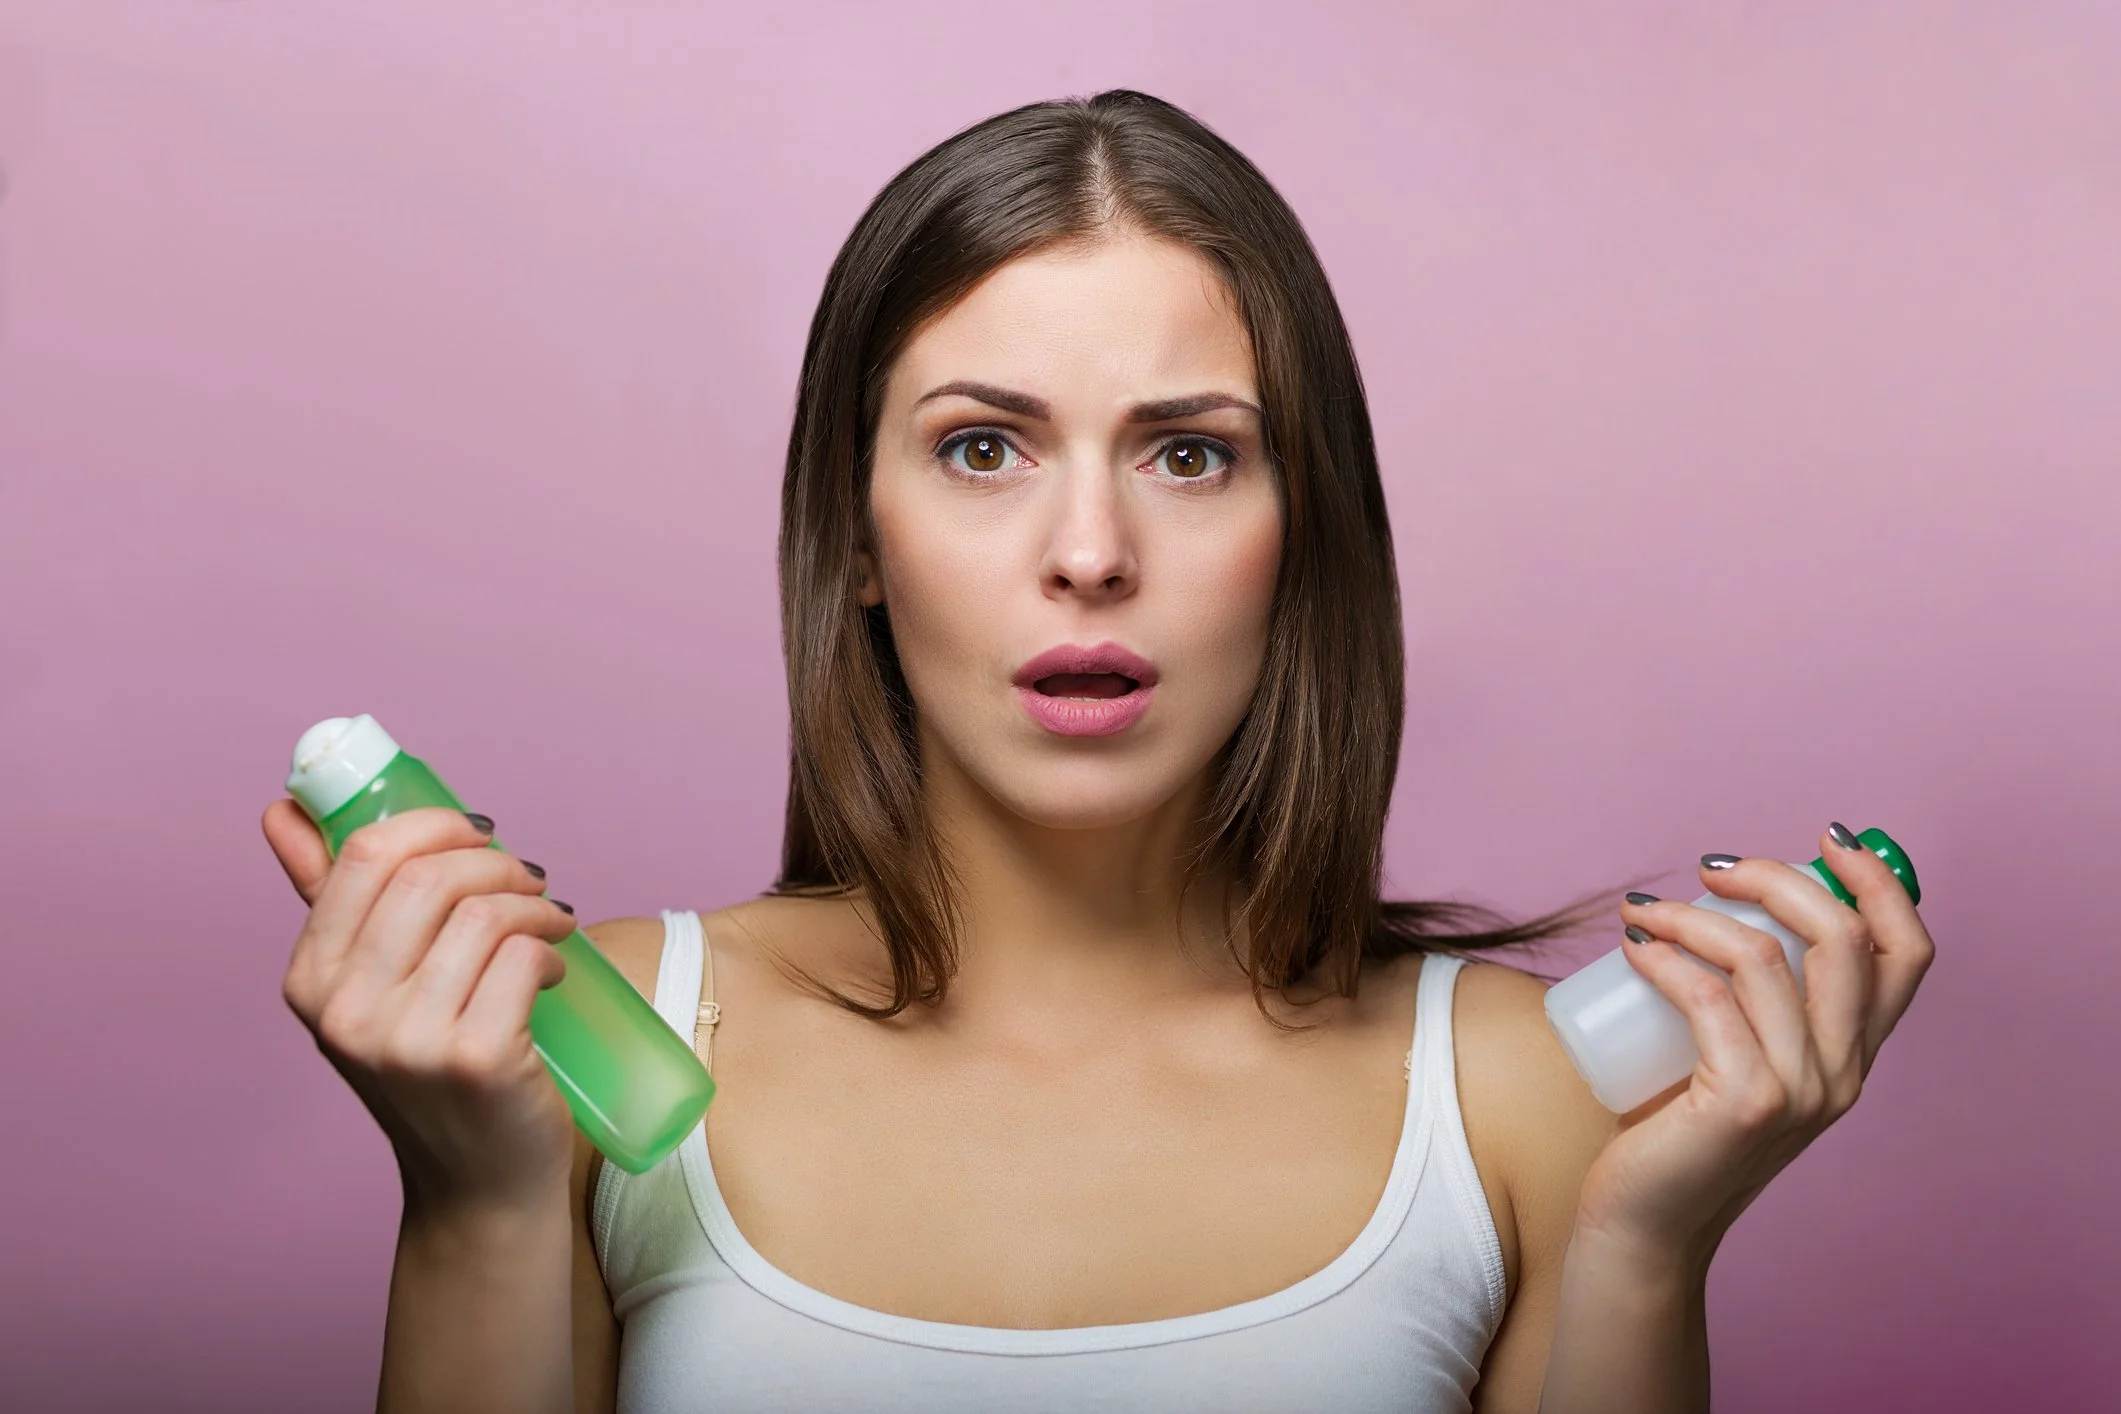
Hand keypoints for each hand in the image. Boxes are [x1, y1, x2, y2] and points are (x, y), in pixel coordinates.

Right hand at [265, 801, 580, 1214]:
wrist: (477, 1183)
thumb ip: (328, 897)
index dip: (433, 824)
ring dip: (534, 905)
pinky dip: (550, 952)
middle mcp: (345, 1011)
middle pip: (432, 876)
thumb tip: (282, 810)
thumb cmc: (430, 1071)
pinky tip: (550, 971)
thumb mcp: (365, 987)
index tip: (478, 833)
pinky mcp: (475, 1060)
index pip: (364, 854)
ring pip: (485, 914)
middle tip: (528, 880)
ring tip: (549, 925)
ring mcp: (408, 1041)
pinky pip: (522, 958)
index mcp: (309, 980)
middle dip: (496, 863)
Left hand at [1572, 823, 1936, 1266]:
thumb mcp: (1738, 1056)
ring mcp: (1802, 1090)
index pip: (1908, 952)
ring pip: (1764, 957)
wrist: (1646, 1225)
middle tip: (1711, 869)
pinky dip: (1666, 956)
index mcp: (1854, 1055)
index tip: (1828, 839)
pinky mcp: (1748, 1102)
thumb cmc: (1675, 1131)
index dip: (1880, 883)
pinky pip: (1707, 997)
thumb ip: (1751, 1005)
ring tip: (1644, 912)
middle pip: (1845, 937)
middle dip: (1778, 878)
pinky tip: (1633, 947)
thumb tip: (1720, 904)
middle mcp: (1845, 1072)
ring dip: (1694, 916)